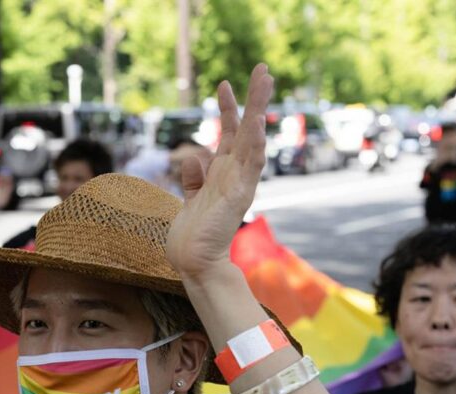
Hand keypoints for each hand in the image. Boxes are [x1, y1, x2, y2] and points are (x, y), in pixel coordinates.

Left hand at [165, 64, 273, 280]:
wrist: (193, 262)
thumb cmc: (191, 235)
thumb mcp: (190, 198)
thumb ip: (193, 178)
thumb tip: (193, 156)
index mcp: (222, 173)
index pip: (229, 134)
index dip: (228, 109)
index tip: (224, 84)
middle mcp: (234, 174)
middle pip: (247, 129)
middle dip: (254, 98)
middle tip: (262, 68)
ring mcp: (239, 183)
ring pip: (253, 139)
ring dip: (259, 109)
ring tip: (265, 81)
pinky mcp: (239, 195)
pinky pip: (250, 165)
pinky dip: (254, 143)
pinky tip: (257, 122)